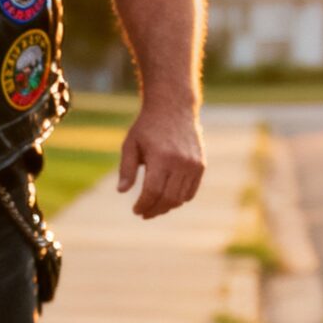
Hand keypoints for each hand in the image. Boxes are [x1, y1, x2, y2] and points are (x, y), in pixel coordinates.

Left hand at [118, 100, 204, 219]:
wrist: (173, 108)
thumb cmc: (147, 127)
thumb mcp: (131, 144)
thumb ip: (126, 169)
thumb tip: (121, 191)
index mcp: (162, 157)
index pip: (153, 191)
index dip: (144, 205)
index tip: (136, 210)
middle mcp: (181, 162)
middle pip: (168, 198)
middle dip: (154, 210)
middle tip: (143, 214)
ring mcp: (193, 164)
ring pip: (180, 198)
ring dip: (166, 207)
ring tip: (154, 208)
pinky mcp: (200, 165)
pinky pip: (191, 191)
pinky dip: (179, 199)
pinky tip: (167, 199)